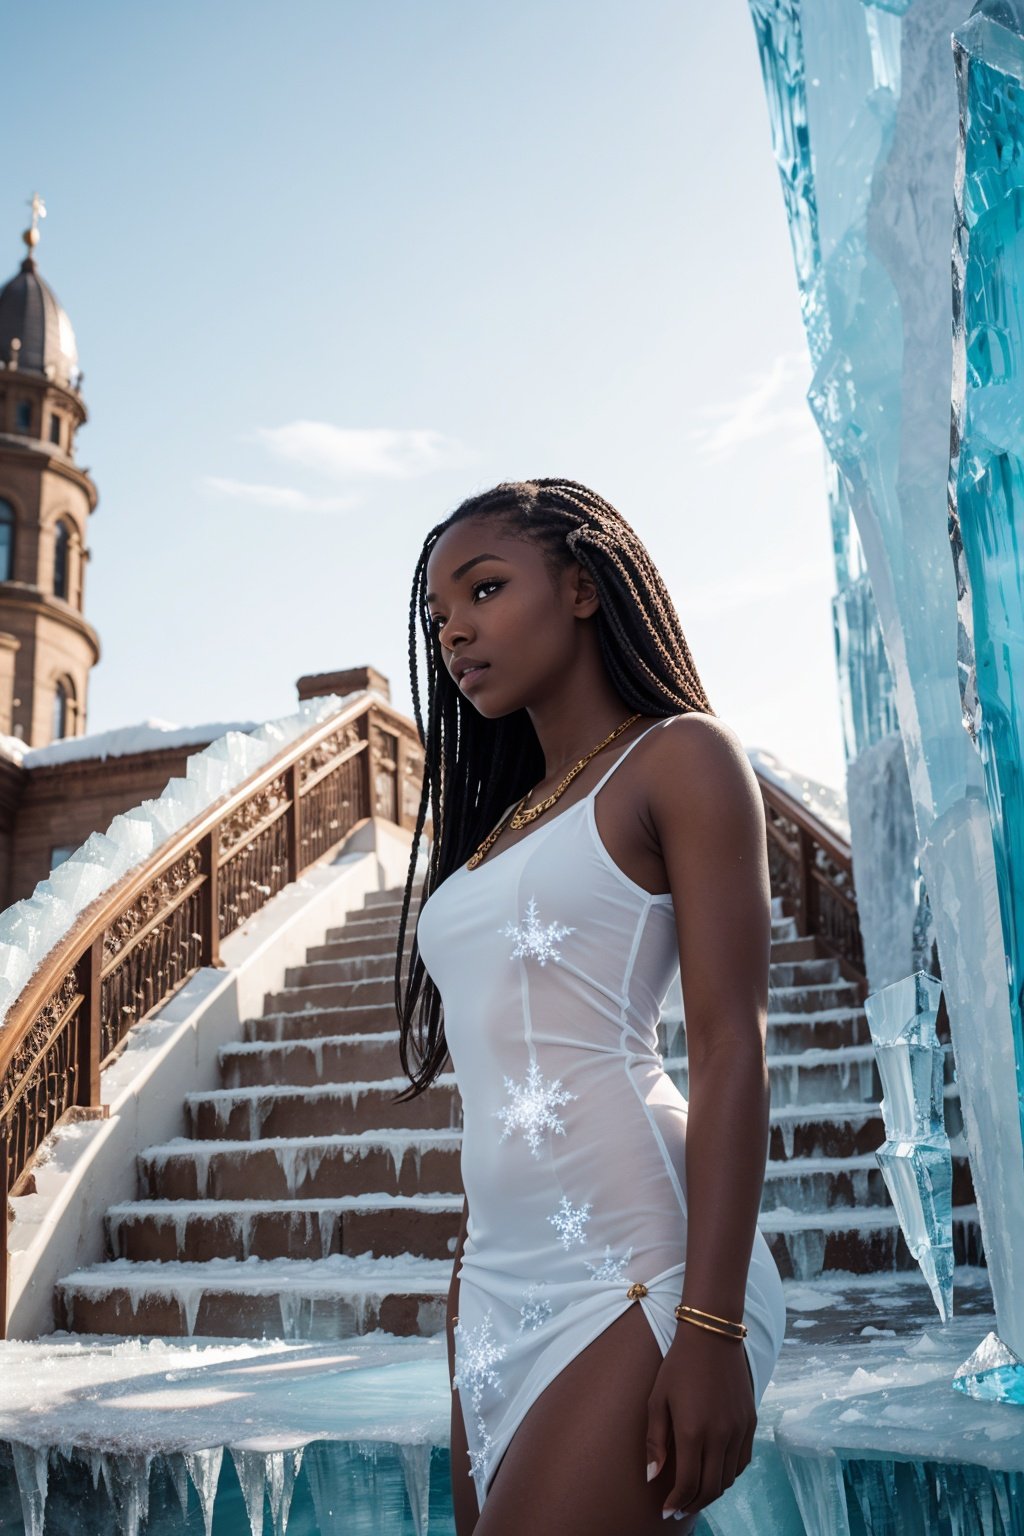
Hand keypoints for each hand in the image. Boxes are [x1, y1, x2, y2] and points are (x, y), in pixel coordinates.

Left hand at [645, 1323, 755, 1519]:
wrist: (712, 1335)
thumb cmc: (678, 1365)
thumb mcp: (657, 1399)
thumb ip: (655, 1441)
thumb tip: (653, 1477)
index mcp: (694, 1431)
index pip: (689, 1484)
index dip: (676, 1503)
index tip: (666, 1511)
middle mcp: (720, 1435)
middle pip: (711, 1488)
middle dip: (694, 1504)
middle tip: (679, 1509)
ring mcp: (739, 1429)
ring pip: (729, 1478)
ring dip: (712, 1492)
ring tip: (695, 1493)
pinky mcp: (750, 1422)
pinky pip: (743, 1461)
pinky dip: (729, 1474)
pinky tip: (715, 1471)